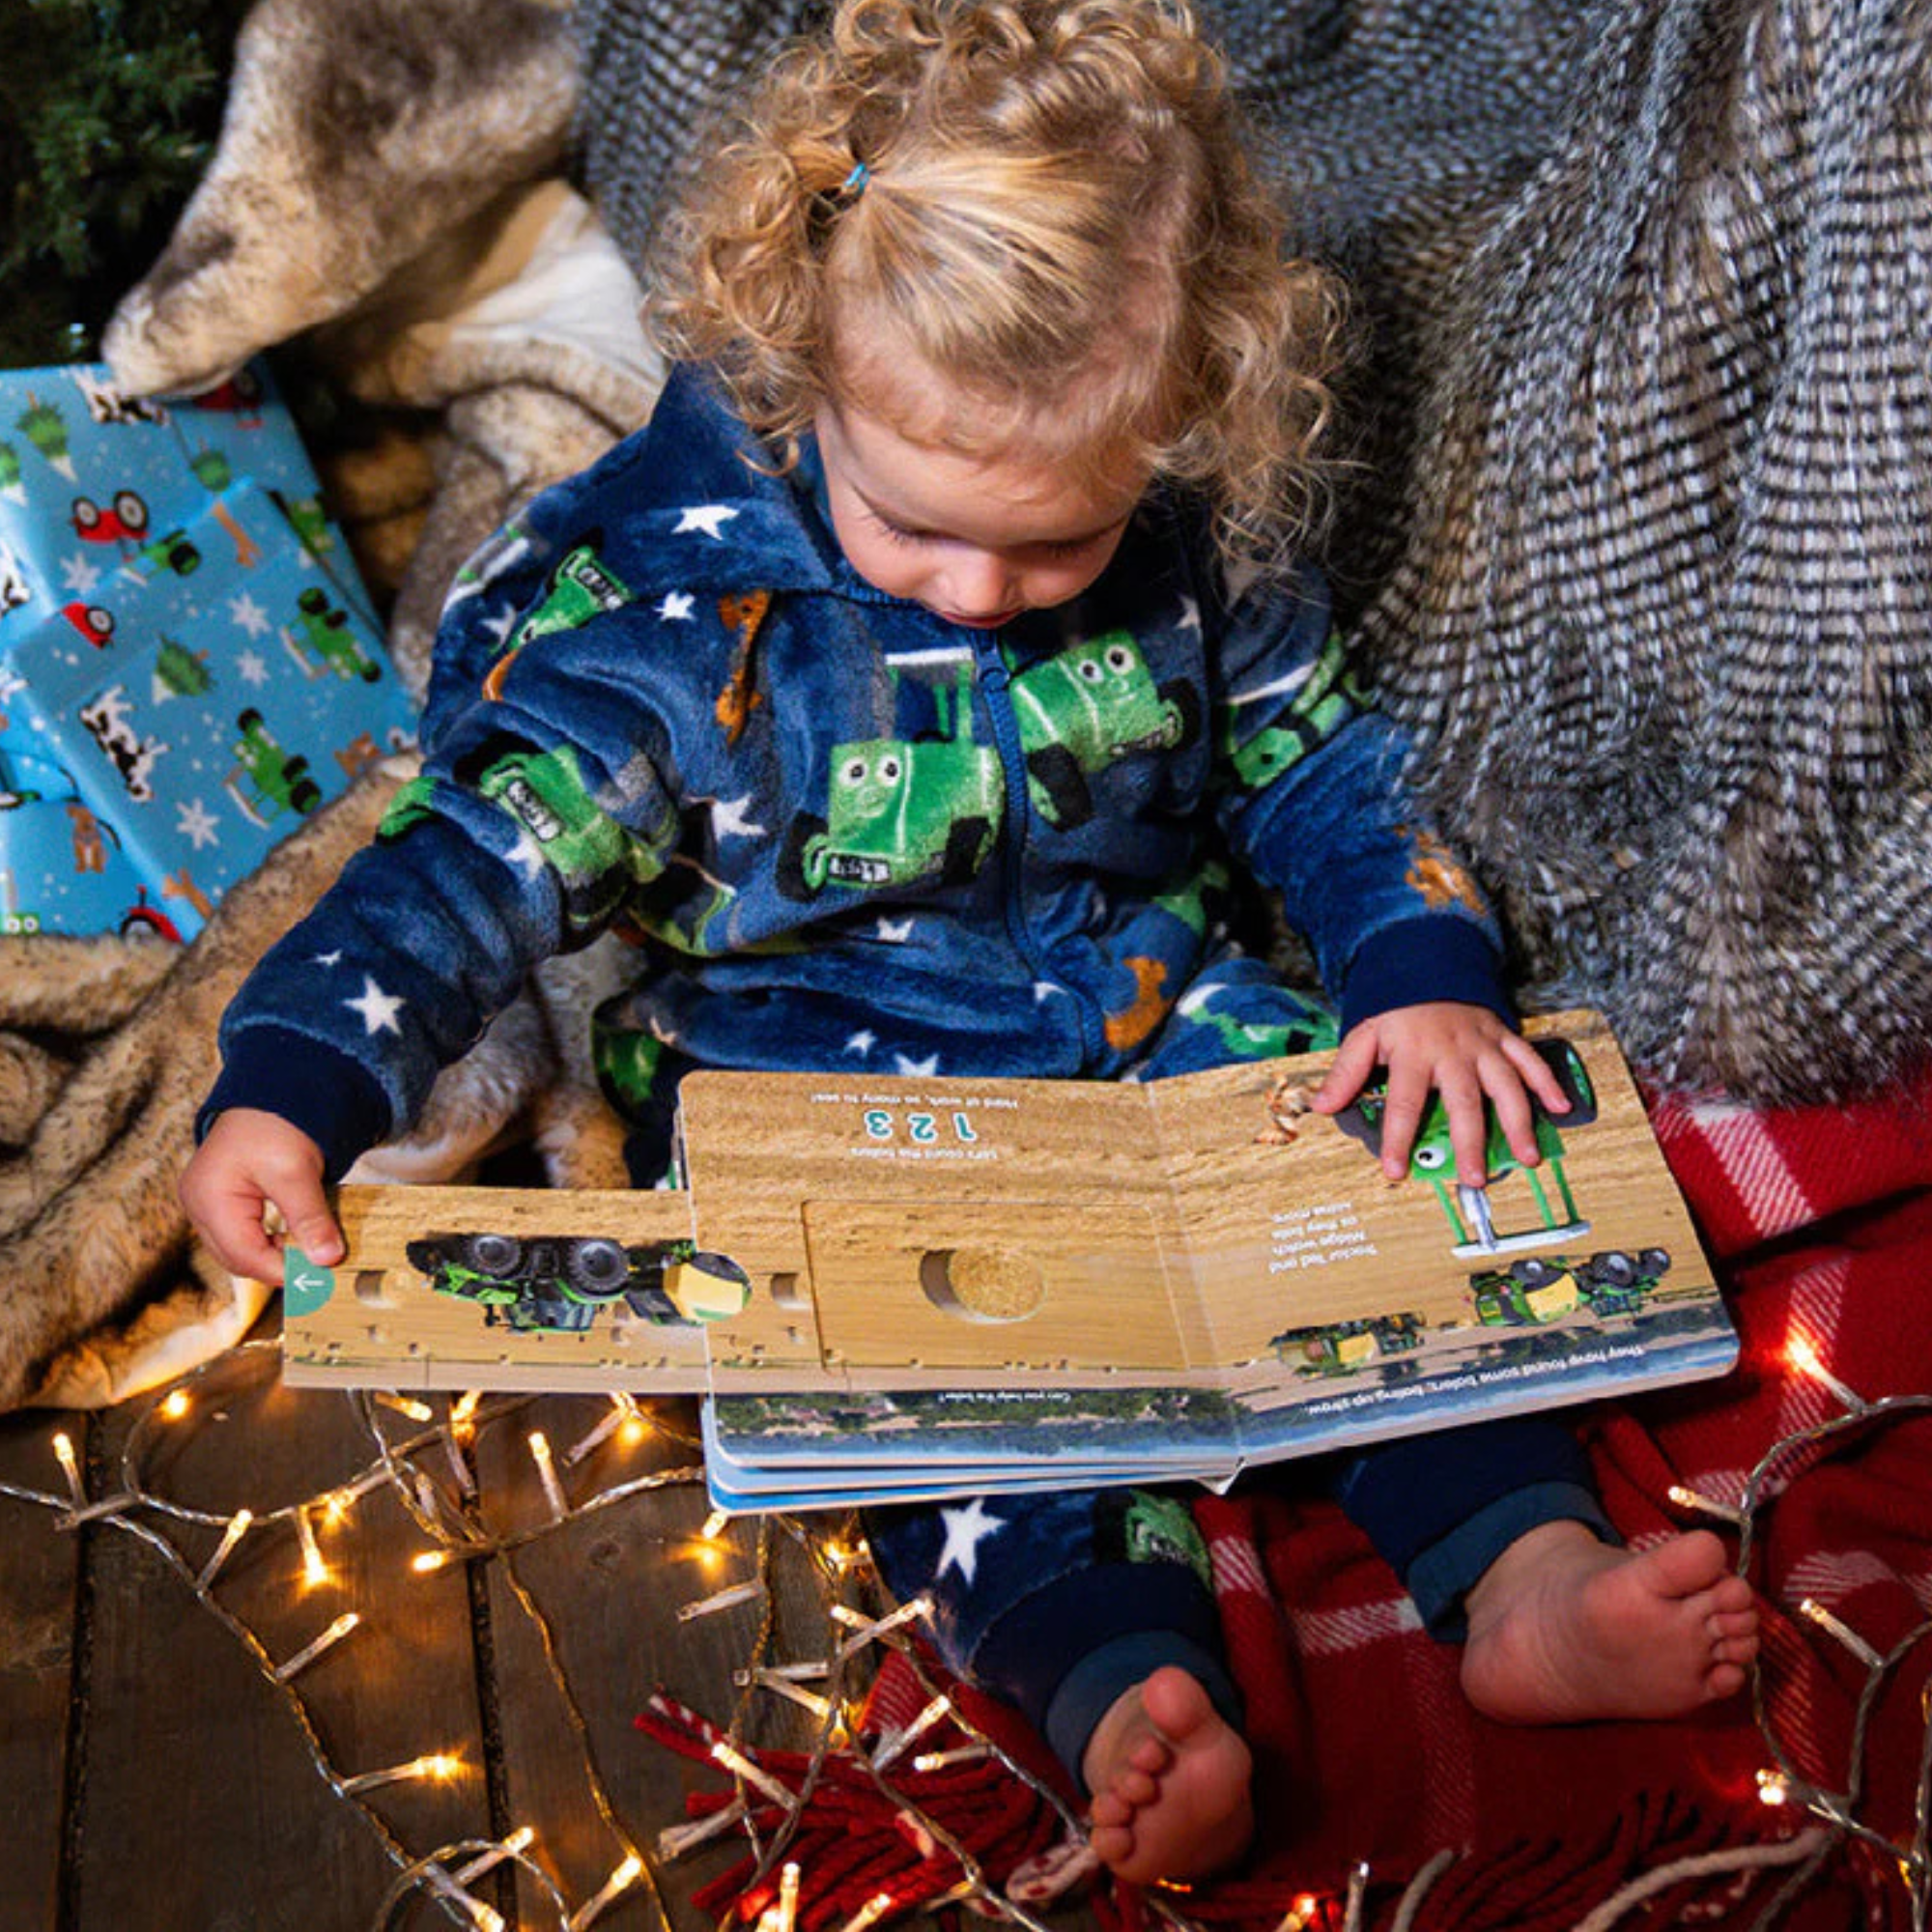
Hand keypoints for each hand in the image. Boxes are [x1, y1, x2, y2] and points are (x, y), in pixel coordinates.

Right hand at [178, 1108, 342, 1283]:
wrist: (273, 1090)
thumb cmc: (278, 1123)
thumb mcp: (297, 1172)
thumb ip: (310, 1219)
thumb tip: (328, 1260)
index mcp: (209, 1198)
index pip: (243, 1255)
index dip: (282, 1271)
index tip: (320, 1276)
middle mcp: (198, 1205)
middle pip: (237, 1257)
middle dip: (278, 1266)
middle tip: (320, 1269)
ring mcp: (205, 1204)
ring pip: (239, 1250)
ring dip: (274, 1255)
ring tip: (311, 1253)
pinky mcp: (219, 1201)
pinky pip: (241, 1234)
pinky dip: (268, 1241)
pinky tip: (296, 1239)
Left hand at [1307, 1002, 1571, 1184]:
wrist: (1428, 966)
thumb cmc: (1396, 1012)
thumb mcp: (1364, 1035)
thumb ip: (1346, 1072)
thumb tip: (1321, 1106)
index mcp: (1413, 1054)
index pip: (1405, 1102)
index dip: (1399, 1138)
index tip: (1396, 1171)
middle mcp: (1452, 1052)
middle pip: (1463, 1101)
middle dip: (1470, 1142)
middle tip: (1474, 1178)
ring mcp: (1482, 1045)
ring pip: (1506, 1085)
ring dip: (1519, 1122)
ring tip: (1527, 1158)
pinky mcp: (1504, 1037)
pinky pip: (1530, 1060)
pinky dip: (1548, 1083)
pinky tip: (1561, 1109)